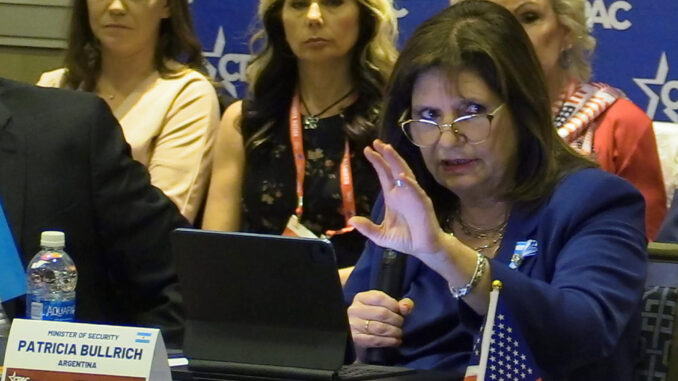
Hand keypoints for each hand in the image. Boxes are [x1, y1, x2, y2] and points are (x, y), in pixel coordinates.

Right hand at [347, 290, 413, 351]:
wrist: (361, 331)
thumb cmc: (375, 316)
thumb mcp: (385, 305)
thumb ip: (401, 304)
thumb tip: (406, 307)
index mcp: (361, 298)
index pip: (380, 298)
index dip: (394, 305)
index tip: (400, 312)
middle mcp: (355, 310)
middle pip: (382, 313)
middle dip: (396, 320)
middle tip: (401, 324)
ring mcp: (354, 324)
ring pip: (380, 328)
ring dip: (394, 331)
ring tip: (399, 333)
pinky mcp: (356, 338)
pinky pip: (375, 340)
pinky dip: (389, 341)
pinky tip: (396, 341)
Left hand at [349, 140, 447, 257]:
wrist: (422, 248)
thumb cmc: (405, 239)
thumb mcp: (380, 235)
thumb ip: (367, 228)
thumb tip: (351, 220)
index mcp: (392, 196)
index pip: (383, 174)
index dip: (377, 162)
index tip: (368, 150)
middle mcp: (402, 192)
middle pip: (393, 168)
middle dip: (386, 155)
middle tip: (377, 142)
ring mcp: (413, 196)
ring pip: (405, 174)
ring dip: (397, 162)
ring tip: (388, 149)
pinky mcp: (422, 204)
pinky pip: (416, 191)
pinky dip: (409, 184)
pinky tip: (402, 177)